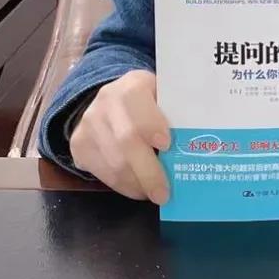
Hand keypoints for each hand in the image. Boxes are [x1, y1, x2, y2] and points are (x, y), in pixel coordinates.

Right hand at [69, 69, 170, 203]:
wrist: (107, 100)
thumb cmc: (149, 102)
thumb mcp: (162, 94)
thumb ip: (176, 111)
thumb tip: (199, 142)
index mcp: (132, 84)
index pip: (136, 102)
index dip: (151, 124)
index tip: (167, 145)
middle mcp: (106, 102)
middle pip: (126, 141)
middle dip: (148, 171)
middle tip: (164, 193)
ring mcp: (88, 124)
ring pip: (113, 163)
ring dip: (136, 184)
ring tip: (154, 194)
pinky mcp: (79, 145)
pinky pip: (102, 173)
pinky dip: (123, 186)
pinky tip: (138, 189)